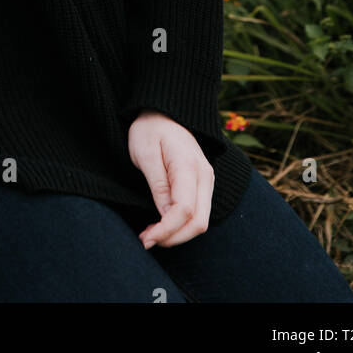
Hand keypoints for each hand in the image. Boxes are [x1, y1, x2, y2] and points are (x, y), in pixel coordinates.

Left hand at [127, 110, 213, 247]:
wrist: (164, 112)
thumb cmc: (150, 129)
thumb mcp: (145, 153)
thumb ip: (157, 185)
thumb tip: (166, 216)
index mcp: (189, 166)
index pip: (184, 210)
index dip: (166, 230)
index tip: (145, 238)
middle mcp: (205, 175)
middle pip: (199, 222)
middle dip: (173, 238)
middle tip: (146, 240)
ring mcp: (207, 180)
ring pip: (201, 222)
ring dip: (177, 235)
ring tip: (150, 235)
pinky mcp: (203, 185)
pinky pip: (199, 213)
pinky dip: (182, 226)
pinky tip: (162, 226)